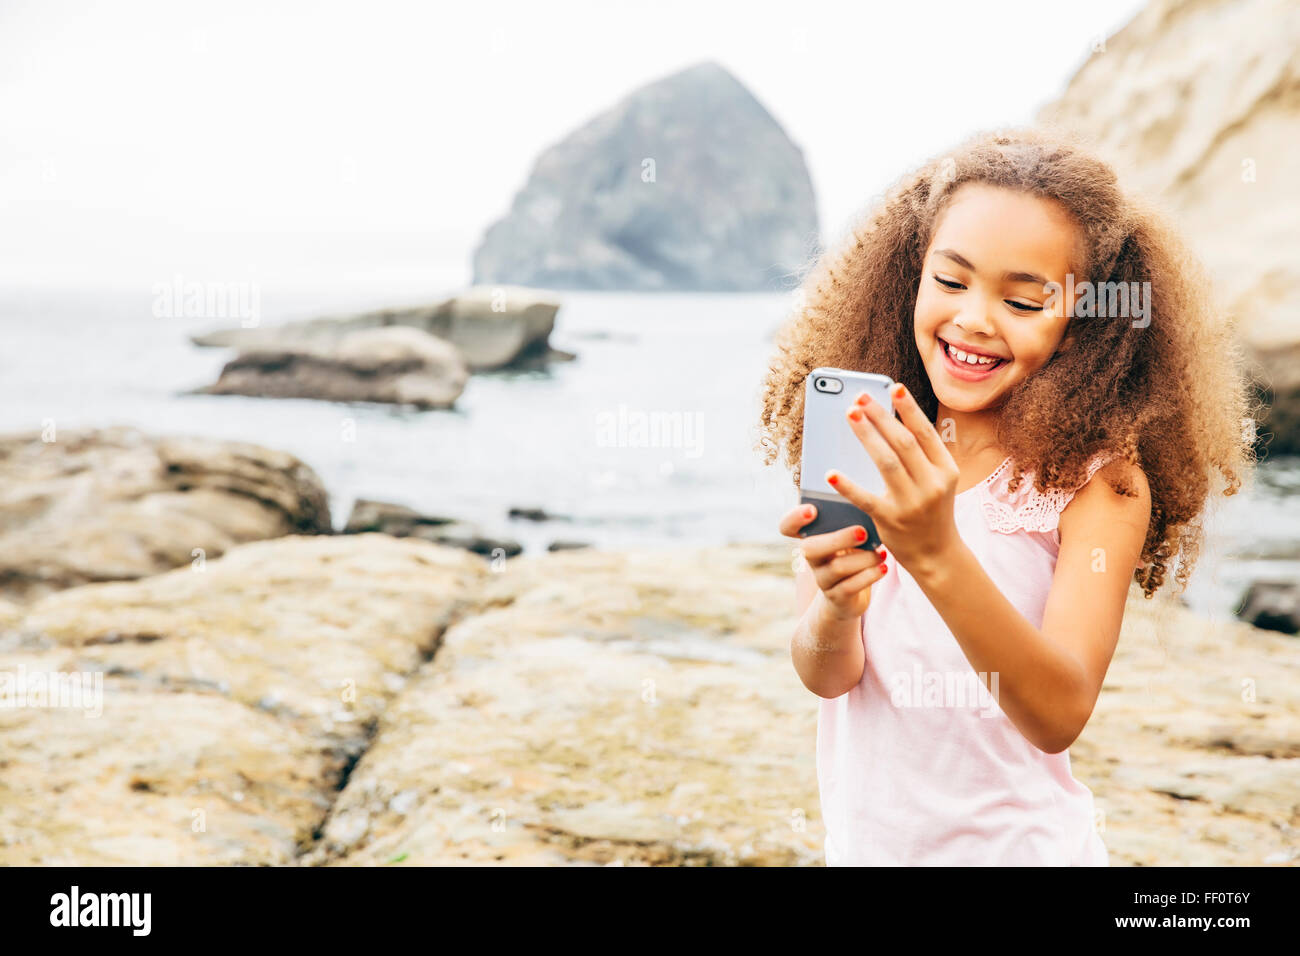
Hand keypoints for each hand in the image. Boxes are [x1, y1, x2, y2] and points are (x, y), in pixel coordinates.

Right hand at [778, 503, 888, 619]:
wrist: (848, 597)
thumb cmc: (852, 556)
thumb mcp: (849, 538)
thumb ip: (851, 523)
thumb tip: (868, 511)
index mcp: (812, 537)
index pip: (787, 526)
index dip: (793, 518)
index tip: (812, 510)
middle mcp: (812, 559)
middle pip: (810, 548)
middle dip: (838, 538)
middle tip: (862, 532)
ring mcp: (822, 579)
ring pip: (837, 567)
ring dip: (864, 558)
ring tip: (881, 552)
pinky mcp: (836, 597)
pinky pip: (850, 586)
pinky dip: (870, 575)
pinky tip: (883, 567)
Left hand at [824, 383, 962, 574]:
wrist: (937, 554)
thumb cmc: (932, 510)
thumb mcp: (938, 480)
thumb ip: (922, 454)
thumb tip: (892, 419)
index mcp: (946, 470)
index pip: (925, 433)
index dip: (909, 409)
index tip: (894, 388)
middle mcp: (932, 484)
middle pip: (903, 442)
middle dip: (881, 416)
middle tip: (861, 397)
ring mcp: (911, 503)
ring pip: (886, 462)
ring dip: (867, 435)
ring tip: (851, 414)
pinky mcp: (890, 520)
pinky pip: (865, 498)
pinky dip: (847, 485)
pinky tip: (831, 473)